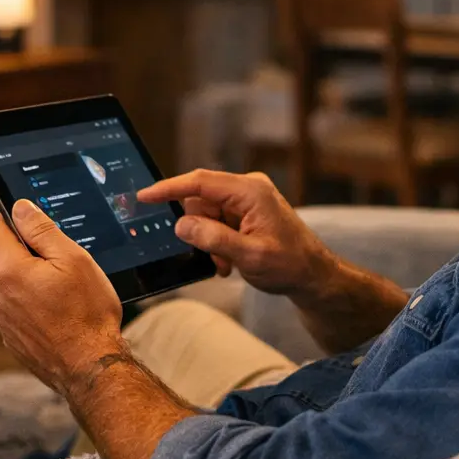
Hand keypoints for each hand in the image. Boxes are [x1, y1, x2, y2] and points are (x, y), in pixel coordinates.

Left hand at [0, 199, 125, 393]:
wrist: (91, 367)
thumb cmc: (87, 312)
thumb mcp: (72, 259)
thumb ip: (41, 229)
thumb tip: (20, 207)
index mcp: (9, 270)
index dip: (14, 220)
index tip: (33, 224)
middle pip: (7, 260)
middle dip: (29, 256)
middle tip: (63, 265)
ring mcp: (4, 320)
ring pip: (14, 288)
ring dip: (33, 284)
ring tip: (66, 296)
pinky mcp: (13, 340)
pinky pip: (20, 312)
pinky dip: (35, 309)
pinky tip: (60, 316)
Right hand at [137, 169, 336, 299]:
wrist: (314, 276)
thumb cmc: (290, 265)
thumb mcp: (249, 256)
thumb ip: (213, 239)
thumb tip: (182, 225)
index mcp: (250, 191)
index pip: (200, 182)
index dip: (169, 189)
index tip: (145, 196)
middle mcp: (248, 188)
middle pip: (200, 201)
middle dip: (200, 231)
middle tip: (215, 258)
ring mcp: (248, 199)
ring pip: (206, 214)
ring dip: (210, 241)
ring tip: (228, 263)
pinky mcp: (247, 211)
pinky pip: (217, 221)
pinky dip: (218, 242)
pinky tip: (232, 260)